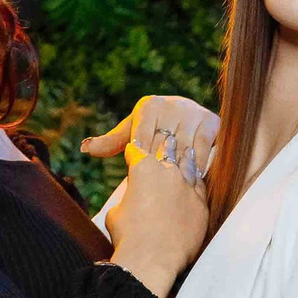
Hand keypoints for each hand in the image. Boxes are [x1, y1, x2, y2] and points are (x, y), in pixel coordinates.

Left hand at [82, 93, 218, 185]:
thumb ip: (111, 142)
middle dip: (159, 171)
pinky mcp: (211, 122)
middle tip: (157, 192)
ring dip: (178, 174)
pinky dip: (195, 170)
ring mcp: (193, 112)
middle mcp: (172, 104)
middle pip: (162, 147)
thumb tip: (85, 149)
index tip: (143, 179)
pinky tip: (190, 183)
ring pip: (183, 151)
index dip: (141, 164)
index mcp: (149, 106)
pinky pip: (202, 152)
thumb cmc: (153, 131)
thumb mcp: (133, 135)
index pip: (141, 140)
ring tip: (172, 192)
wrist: (189, 120)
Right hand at [103, 140, 209, 297]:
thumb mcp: (116, 213)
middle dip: (163, 146)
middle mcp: (167, 171)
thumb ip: (126, 199)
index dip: (134, 150)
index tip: (134, 151)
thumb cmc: (128, 237)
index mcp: (142, 168)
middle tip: (165, 142)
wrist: (152, 259)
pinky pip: (200, 186)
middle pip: (167, 150)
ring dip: (184, 159)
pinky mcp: (201, 203)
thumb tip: (130, 202)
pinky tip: (195, 180)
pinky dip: (196, 182)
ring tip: (185, 153)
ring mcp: (187, 186)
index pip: (136, 149)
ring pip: (188, 164)